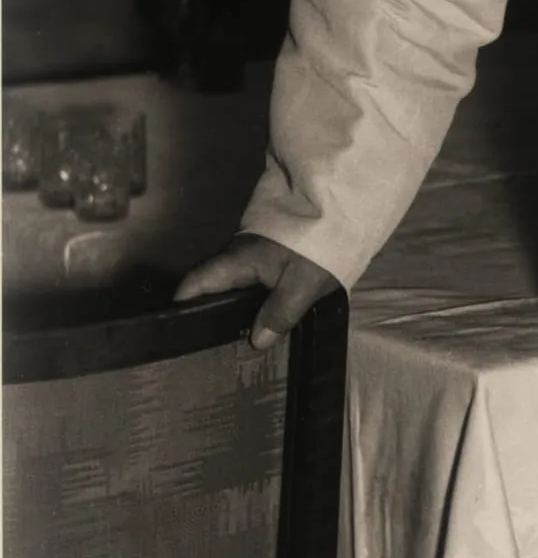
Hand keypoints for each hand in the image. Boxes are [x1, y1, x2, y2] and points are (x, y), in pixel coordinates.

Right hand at [174, 232, 339, 349]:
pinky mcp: (265, 258)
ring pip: (228, 285)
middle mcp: (236, 256)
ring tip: (231, 341)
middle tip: (207, 347)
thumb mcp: (303, 284)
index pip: (195, 283)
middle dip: (204, 313)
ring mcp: (249, 256)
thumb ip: (280, 314)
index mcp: (237, 260)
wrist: (340, 210)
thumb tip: (257, 340)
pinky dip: (247, 301)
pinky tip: (258, 321)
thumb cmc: (318, 245)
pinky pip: (246, 282)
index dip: (182, 305)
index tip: (178, 331)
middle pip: (208, 286)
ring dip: (228, 308)